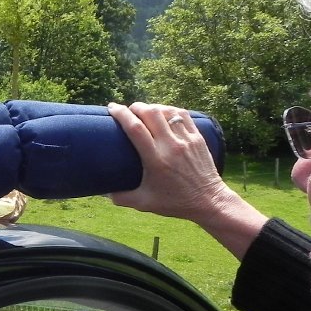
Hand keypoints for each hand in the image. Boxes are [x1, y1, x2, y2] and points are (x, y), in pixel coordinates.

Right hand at [107, 102, 266, 258]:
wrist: (208, 201)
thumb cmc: (175, 203)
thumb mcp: (144, 203)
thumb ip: (121, 198)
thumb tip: (102, 190)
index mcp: (156, 160)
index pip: (135, 128)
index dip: (121, 114)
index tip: (112, 108)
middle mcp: (171, 146)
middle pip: (150, 113)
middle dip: (136, 107)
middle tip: (127, 111)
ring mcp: (186, 140)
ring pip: (166, 111)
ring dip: (152, 107)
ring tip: (144, 111)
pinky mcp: (197, 138)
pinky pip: (182, 115)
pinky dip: (169, 110)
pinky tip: (163, 113)